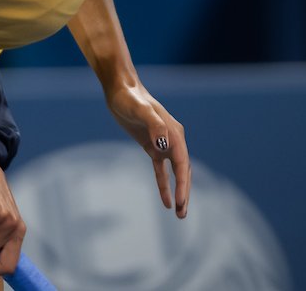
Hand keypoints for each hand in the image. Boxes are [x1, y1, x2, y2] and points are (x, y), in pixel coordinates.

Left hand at [106, 83, 189, 217]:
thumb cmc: (130, 98)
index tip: (182, 201)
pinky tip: (165, 201)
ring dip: (178, 191)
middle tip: (183, 214)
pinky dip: (164, 185)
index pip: (183, 163)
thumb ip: (154, 124)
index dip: (183, 183)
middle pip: (183, 171)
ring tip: (180, 213)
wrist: (121, 89)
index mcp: (173, 133)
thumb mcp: (140, 110)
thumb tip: (164, 142)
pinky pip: (161, 170)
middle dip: (184, 193)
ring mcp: (163, 143)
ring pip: (176, 173)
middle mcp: (172, 139)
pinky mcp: (152, 146)